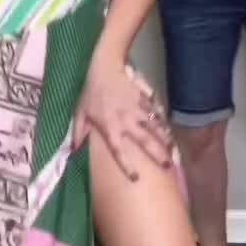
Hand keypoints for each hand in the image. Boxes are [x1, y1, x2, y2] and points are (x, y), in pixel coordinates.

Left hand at [72, 56, 172, 181]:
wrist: (105, 67)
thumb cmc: (91, 92)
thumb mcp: (80, 113)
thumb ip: (78, 133)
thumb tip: (72, 151)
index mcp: (110, 127)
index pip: (119, 151)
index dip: (127, 166)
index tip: (137, 178)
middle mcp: (126, 121)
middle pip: (145, 141)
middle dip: (158, 154)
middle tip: (169, 166)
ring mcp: (138, 110)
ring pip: (154, 127)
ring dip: (165, 139)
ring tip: (173, 151)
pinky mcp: (145, 99)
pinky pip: (156, 112)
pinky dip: (163, 121)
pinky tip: (170, 129)